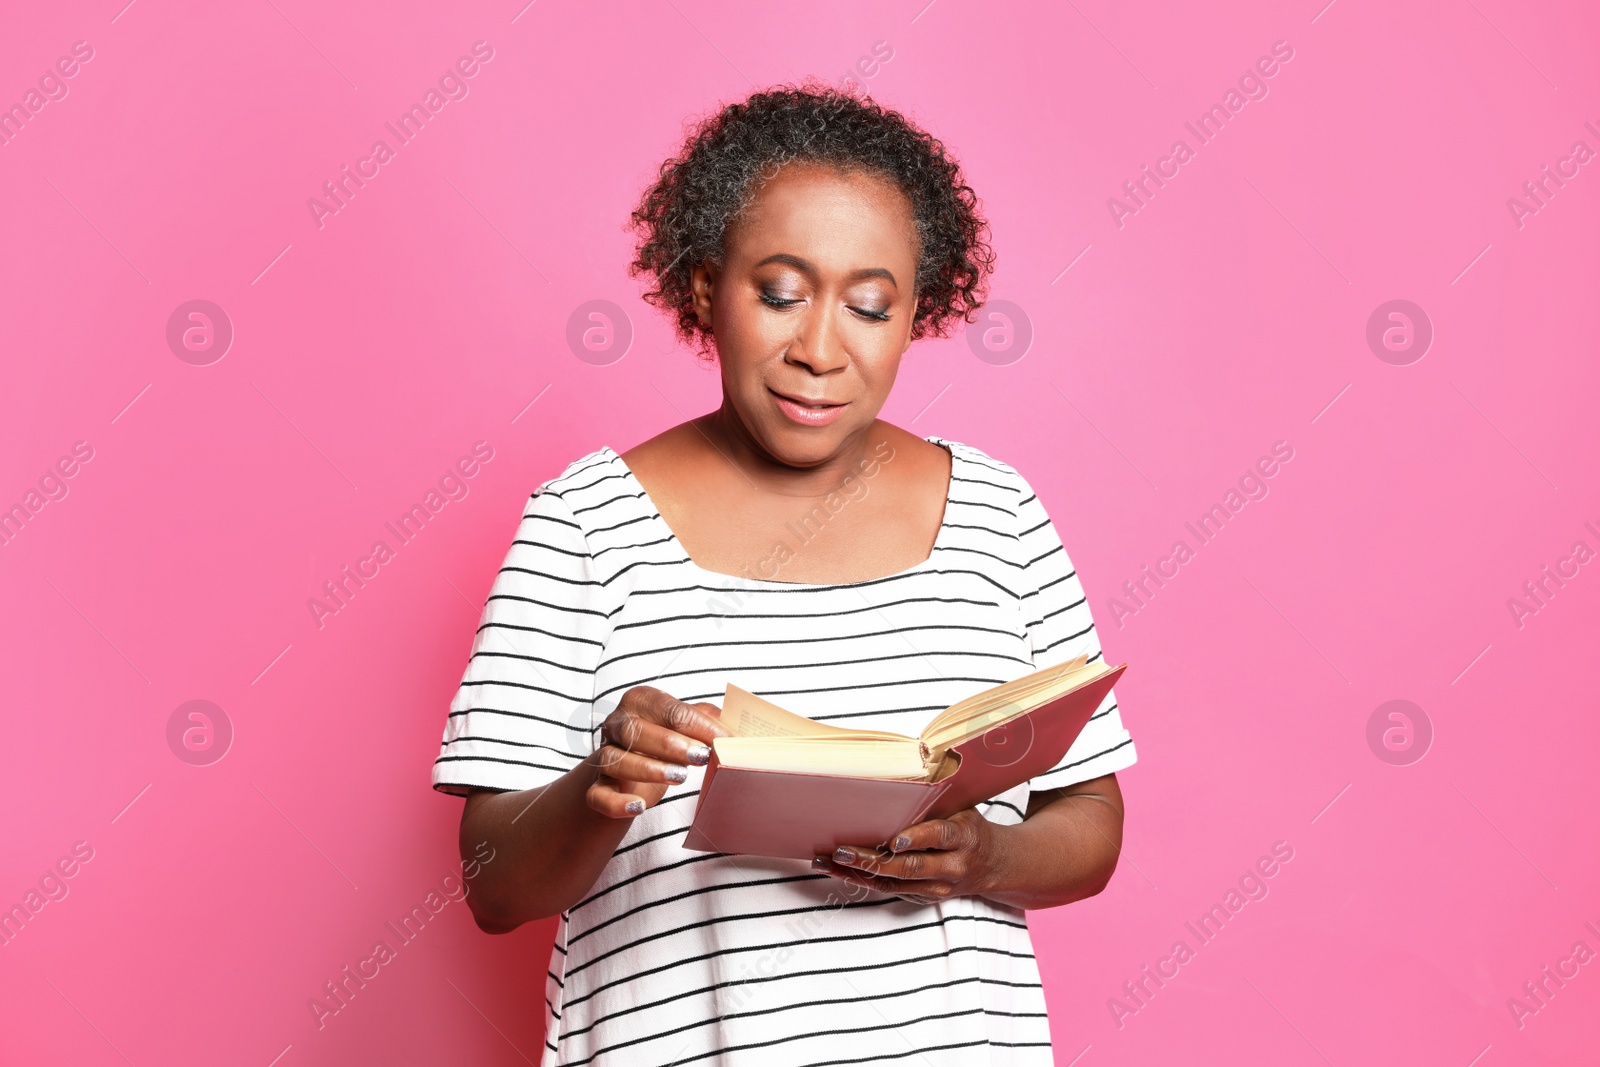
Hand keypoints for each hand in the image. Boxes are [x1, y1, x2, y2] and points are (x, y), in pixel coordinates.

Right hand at [587, 685, 727, 818]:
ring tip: (680, 777)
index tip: (726, 741)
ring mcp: (604, 755)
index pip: (670, 710)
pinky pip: (598, 796)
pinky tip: (639, 807)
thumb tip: (737, 727)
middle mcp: (616, 725)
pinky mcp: (597, 787)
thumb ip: (707, 721)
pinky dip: (617, 803)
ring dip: (648, 768)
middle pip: (637, 731)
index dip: (700, 726)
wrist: (627, 770)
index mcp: (640, 701)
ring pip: (616, 760)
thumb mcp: (683, 726)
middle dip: (671, 744)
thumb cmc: (661, 742)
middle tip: (701, 756)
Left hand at [812, 808, 1004, 904]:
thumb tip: (896, 779)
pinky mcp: (924, 898)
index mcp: (964, 837)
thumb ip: (935, 803)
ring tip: (826, 861)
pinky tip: (838, 869)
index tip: (895, 839)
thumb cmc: (970, 828)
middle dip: (872, 860)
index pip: (940, 836)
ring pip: (894, 883)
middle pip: (910, 867)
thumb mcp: (962, 810)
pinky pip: (890, 890)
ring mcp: (938, 887)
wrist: (995, 865)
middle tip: (841, 851)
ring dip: (857, 873)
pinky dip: (862, 880)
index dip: (918, 838)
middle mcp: (952, 867)